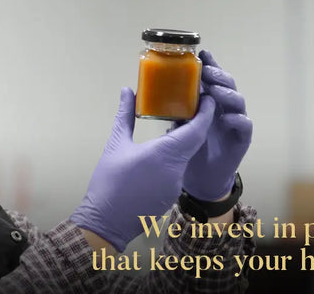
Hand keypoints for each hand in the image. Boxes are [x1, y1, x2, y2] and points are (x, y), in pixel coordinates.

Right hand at [71, 87, 215, 251]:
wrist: (105, 223)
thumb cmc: (109, 182)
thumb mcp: (115, 145)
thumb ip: (125, 116)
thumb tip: (127, 91)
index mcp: (165, 154)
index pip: (196, 130)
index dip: (205, 113)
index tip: (207, 98)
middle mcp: (177, 170)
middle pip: (193, 143)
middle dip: (195, 125)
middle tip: (189, 107)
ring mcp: (176, 186)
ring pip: (185, 158)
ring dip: (183, 144)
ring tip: (173, 129)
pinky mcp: (172, 197)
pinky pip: (177, 173)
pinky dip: (174, 160)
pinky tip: (162, 156)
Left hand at [180, 51, 252, 200]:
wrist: (201, 179)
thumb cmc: (190, 150)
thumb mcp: (177, 127)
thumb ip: (172, 111)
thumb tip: (147, 95)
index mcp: (211, 102)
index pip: (212, 79)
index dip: (210, 65)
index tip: (203, 53)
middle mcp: (225, 108)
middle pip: (227, 85)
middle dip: (218, 75)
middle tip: (207, 71)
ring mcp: (235, 122)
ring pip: (238, 102)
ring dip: (227, 94)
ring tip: (215, 91)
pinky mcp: (242, 139)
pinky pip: (245, 126)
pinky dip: (237, 120)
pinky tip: (227, 117)